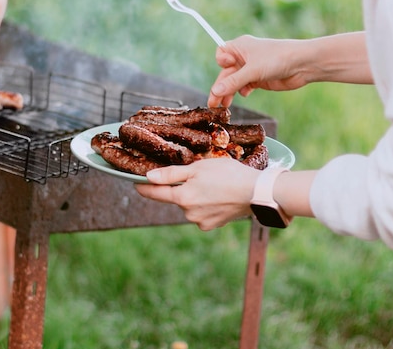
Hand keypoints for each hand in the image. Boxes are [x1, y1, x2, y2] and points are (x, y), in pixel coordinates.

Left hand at [135, 158, 260, 230]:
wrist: (256, 192)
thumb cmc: (229, 174)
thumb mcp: (199, 167)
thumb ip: (172, 173)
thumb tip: (149, 177)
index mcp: (183, 197)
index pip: (156, 193)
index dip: (144, 187)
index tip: (136, 183)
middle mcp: (188, 213)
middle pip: (177, 198)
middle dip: (182, 188)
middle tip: (200, 176)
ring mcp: (200, 221)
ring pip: (190, 206)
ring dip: (196, 197)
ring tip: (215, 186)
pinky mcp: (212, 225)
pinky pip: (202, 213)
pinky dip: (206, 205)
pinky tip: (219, 197)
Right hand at [208, 35, 310, 106]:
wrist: (302, 65)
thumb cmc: (277, 58)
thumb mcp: (252, 71)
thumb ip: (233, 82)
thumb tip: (215, 92)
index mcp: (240, 47)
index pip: (221, 54)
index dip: (221, 63)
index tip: (226, 68)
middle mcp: (244, 57)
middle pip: (226, 73)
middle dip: (220, 87)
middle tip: (213, 104)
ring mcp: (251, 69)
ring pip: (234, 82)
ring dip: (229, 93)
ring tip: (224, 106)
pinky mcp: (259, 79)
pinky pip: (244, 87)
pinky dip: (242, 92)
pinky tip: (245, 94)